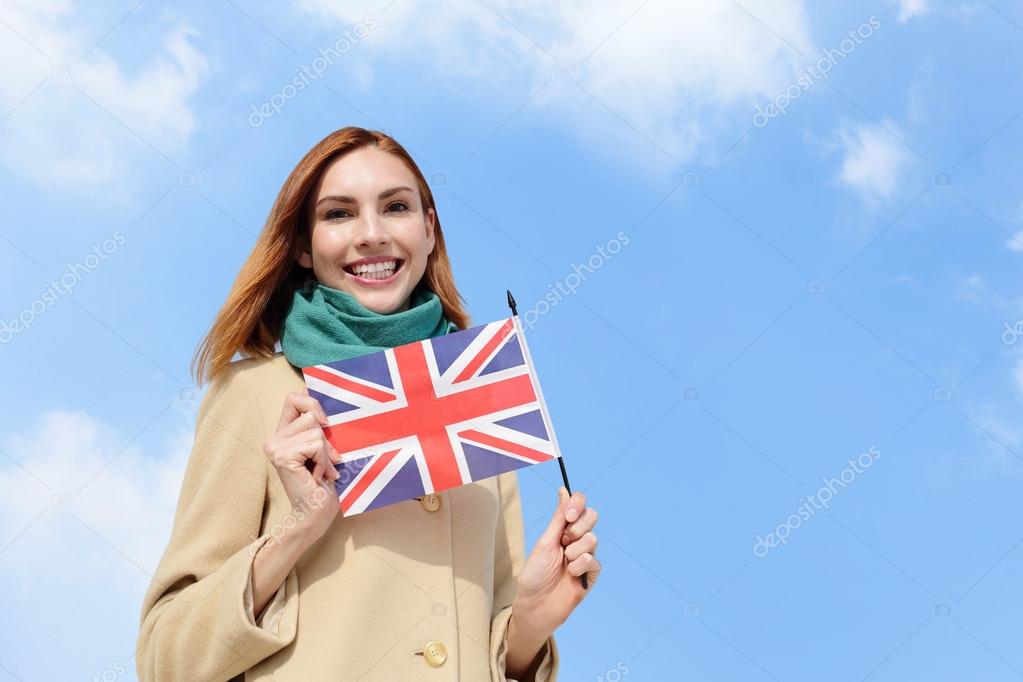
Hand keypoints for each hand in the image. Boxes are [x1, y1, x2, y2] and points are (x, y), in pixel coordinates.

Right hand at [261, 389, 340, 545]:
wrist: (315, 513)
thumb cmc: (323, 483)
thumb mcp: (323, 447)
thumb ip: (317, 425)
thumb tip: (314, 391)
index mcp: (282, 433)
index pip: (293, 398)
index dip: (312, 403)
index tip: (325, 423)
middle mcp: (273, 439)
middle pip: (310, 415)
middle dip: (325, 438)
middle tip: (324, 461)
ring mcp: (275, 447)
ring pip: (315, 431)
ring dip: (326, 453)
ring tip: (321, 471)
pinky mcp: (282, 456)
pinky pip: (315, 444)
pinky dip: (323, 460)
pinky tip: (316, 476)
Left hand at [513, 486, 599, 632]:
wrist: (536, 605)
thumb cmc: (535, 574)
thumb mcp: (545, 542)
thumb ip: (559, 518)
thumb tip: (564, 490)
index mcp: (563, 529)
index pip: (579, 505)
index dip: (578, 504)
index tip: (568, 516)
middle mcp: (576, 539)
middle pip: (591, 516)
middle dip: (578, 527)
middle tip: (564, 541)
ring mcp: (585, 555)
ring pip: (593, 538)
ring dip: (575, 550)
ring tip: (564, 563)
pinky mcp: (591, 573)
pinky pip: (593, 560)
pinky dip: (580, 565)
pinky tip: (571, 574)